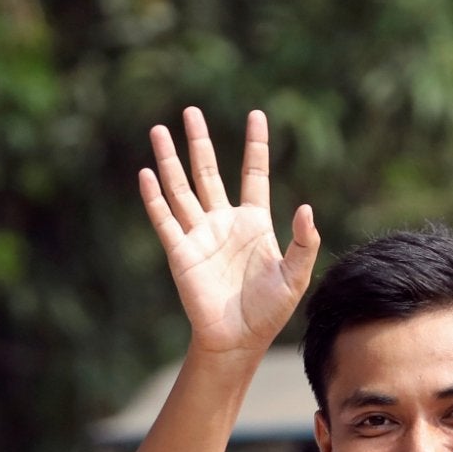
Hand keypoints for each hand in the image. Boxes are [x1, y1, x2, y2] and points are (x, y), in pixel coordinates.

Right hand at [138, 107, 320, 359]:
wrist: (237, 340)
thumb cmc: (268, 311)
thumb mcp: (295, 276)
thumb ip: (304, 242)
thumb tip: (306, 208)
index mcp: (254, 223)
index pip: (253, 173)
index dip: (255, 144)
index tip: (256, 115)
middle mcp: (223, 222)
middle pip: (208, 172)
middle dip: (199, 142)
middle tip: (191, 111)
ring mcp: (199, 235)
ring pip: (181, 188)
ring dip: (170, 160)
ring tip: (158, 130)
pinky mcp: (180, 252)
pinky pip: (165, 219)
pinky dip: (154, 197)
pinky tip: (146, 174)